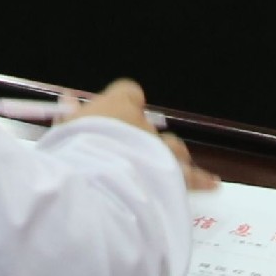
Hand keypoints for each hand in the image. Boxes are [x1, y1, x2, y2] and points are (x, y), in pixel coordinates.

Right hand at [75, 78, 215, 191]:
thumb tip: (68, 97)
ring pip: (173, 147)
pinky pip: (193, 177)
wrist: (96, 184)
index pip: (128, 92)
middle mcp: (143, 124)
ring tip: (168, 167)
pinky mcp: (175, 176)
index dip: (124, 103)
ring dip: (170, 156)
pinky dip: (202, 180)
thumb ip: (69, 115)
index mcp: (116, 106)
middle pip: (150, 124)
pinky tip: (213, 184)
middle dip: (143, 137)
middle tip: (130, 154)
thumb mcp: (62, 132)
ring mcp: (161, 149)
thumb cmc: (72, 154)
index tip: (117, 116)